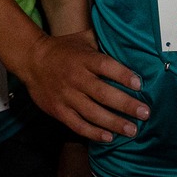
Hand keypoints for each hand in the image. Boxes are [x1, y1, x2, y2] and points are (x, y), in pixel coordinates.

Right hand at [21, 33, 147, 142]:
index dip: (123, 75)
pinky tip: (109, 137)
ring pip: (92, 113)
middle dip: (126, 105)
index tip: (139, 84)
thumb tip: (130, 39)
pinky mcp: (58, 110)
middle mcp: (76, 78)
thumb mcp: (83, 38)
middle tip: (144, 113)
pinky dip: (93, 133)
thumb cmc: (63, 49)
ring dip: (114, 123)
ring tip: (132, 130)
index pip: (106, 66)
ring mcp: (66, 96)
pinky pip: (77, 124)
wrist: (32, 60)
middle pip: (103, 93)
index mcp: (84, 58)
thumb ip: (104, 40)